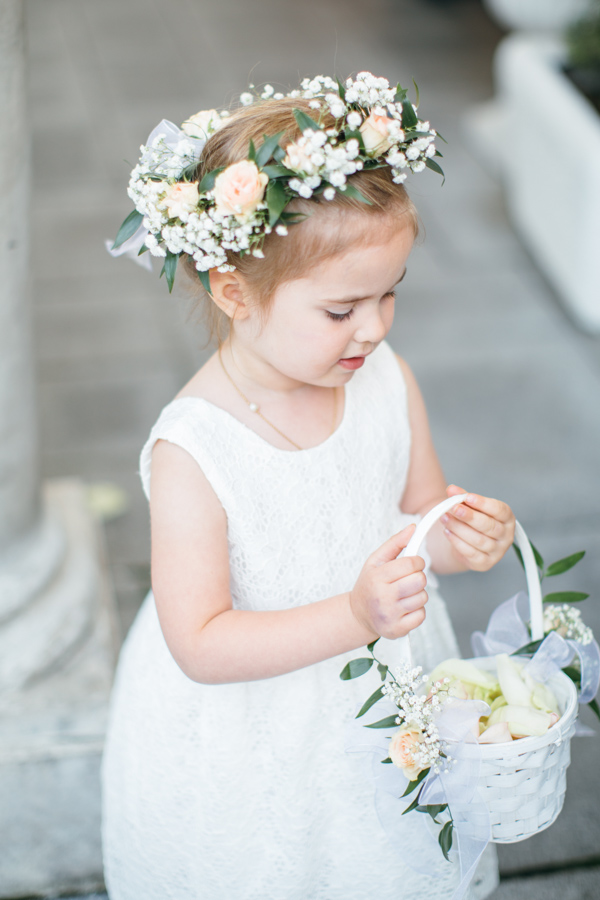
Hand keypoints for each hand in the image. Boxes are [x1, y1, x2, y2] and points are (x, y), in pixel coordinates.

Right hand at [349, 524, 427, 639]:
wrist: (358, 614)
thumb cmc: (370, 584)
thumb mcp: (375, 561)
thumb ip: (395, 543)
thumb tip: (412, 528)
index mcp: (376, 577)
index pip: (410, 564)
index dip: (417, 562)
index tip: (413, 564)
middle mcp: (382, 597)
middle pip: (419, 581)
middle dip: (418, 577)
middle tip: (408, 580)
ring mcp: (390, 615)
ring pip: (422, 598)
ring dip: (417, 594)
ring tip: (404, 594)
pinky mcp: (398, 630)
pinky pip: (421, 615)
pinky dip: (417, 611)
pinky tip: (404, 608)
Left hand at [441, 485, 514, 571]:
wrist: (468, 544)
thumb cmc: (473, 522)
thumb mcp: (470, 507)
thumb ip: (463, 497)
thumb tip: (451, 489)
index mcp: (507, 518)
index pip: (499, 510)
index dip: (483, 504)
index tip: (468, 497)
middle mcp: (506, 536)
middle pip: (489, 526)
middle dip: (469, 516)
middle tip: (453, 508)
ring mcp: (497, 551)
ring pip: (478, 540)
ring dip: (459, 528)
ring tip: (444, 518)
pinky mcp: (485, 563)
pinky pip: (471, 553)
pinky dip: (457, 542)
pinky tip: (447, 532)